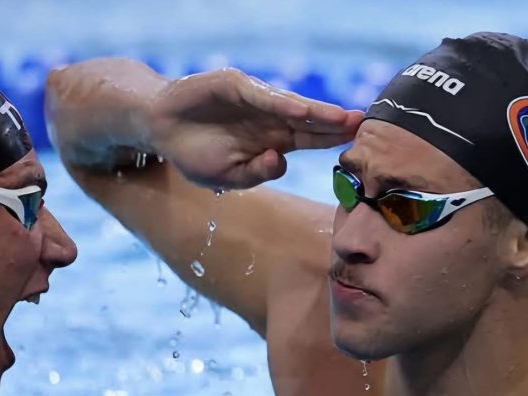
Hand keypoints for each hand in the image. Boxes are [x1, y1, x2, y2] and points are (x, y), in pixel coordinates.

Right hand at [148, 68, 362, 188]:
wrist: (161, 128)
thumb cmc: (195, 155)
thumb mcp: (226, 177)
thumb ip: (255, 173)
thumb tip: (280, 160)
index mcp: (272, 141)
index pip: (311, 141)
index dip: (333, 144)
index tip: (360, 151)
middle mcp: (270, 119)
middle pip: (311, 123)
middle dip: (337, 126)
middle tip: (366, 128)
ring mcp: (254, 101)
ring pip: (292, 107)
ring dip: (319, 113)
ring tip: (345, 119)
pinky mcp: (235, 86)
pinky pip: (262, 96)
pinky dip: (282, 104)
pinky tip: (303, 111)